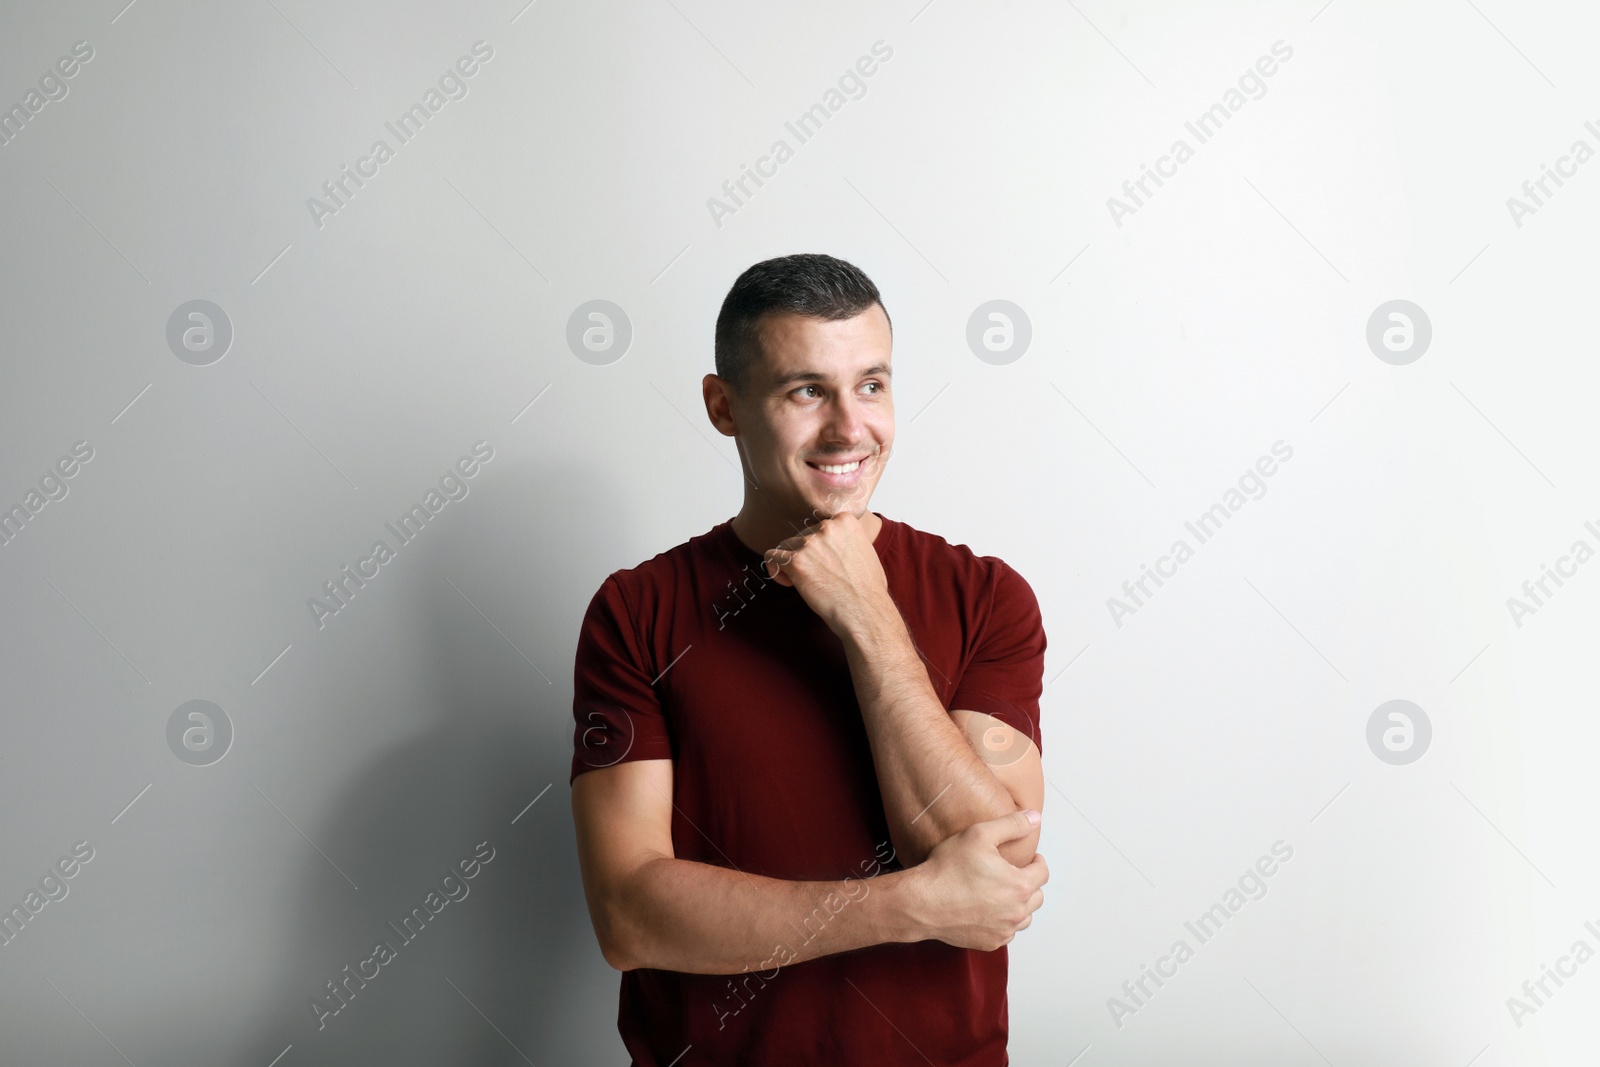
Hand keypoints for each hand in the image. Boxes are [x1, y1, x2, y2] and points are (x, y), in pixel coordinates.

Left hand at [762, 511, 891, 636]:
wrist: (864, 611)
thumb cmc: (868, 589)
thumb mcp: (864, 550)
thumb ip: (845, 540)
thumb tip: (830, 543)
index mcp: (845, 520)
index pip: (818, 527)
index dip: (819, 547)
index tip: (825, 563)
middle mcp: (826, 526)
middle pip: (801, 536)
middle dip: (805, 556)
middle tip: (818, 577)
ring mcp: (810, 542)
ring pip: (786, 546)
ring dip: (792, 564)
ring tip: (806, 582)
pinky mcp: (795, 560)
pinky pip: (771, 557)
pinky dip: (776, 570)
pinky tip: (790, 582)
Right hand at [903, 810, 1047, 951]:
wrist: (922, 902)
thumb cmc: (948, 870)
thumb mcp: (979, 835)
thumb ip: (1012, 825)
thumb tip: (1034, 818)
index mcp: (1019, 885)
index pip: (1043, 873)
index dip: (1037, 862)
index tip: (1028, 860)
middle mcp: (1016, 912)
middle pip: (1037, 896)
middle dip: (1028, 883)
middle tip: (1011, 874)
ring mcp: (1003, 930)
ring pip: (1024, 917)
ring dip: (1018, 904)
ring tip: (1001, 892)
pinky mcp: (990, 942)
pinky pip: (1006, 933)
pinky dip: (1003, 921)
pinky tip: (987, 909)